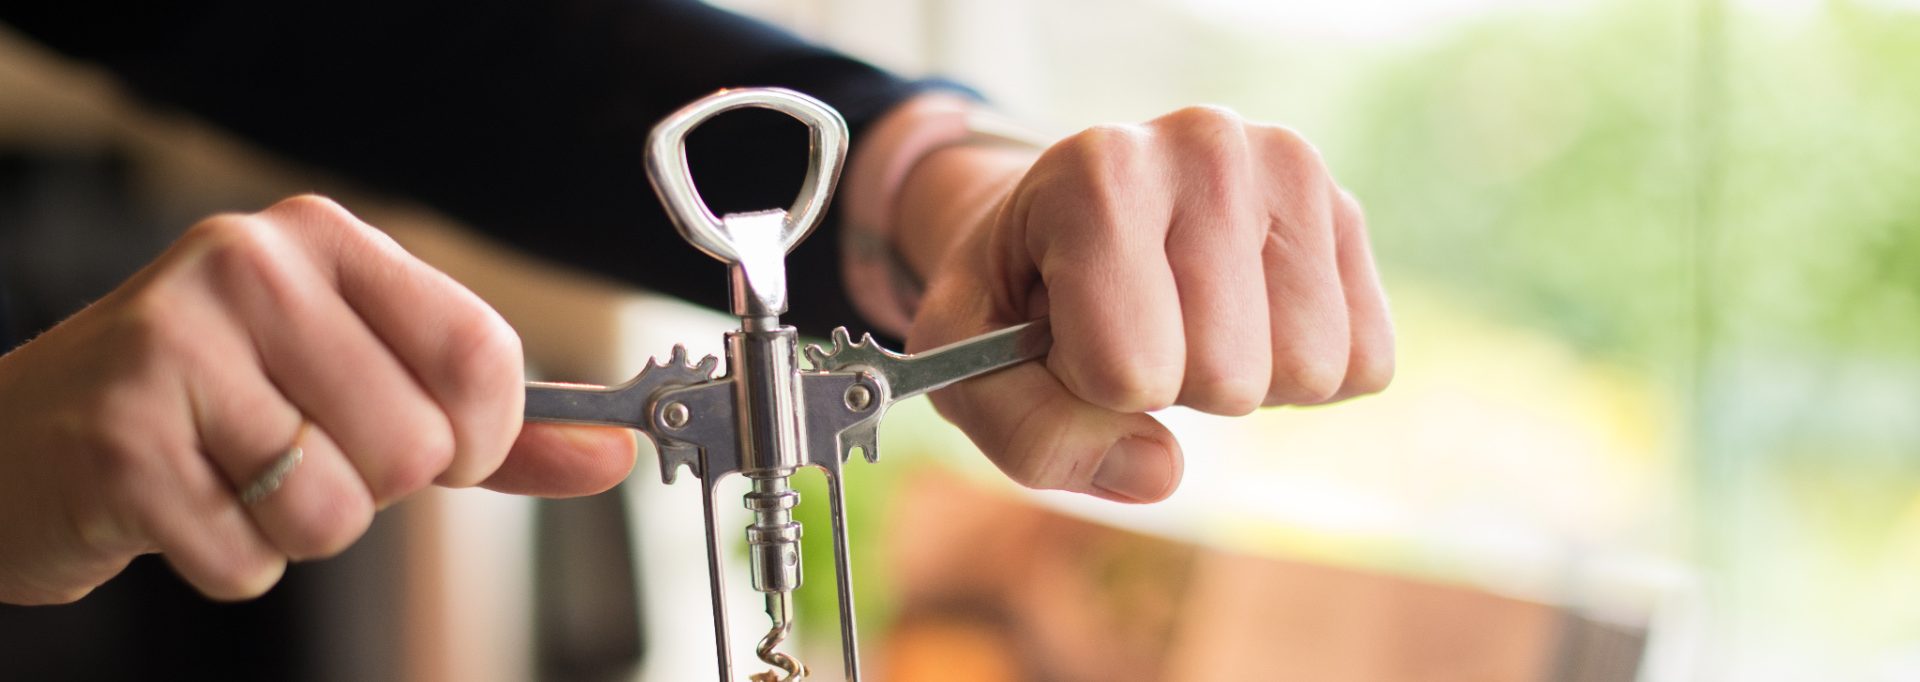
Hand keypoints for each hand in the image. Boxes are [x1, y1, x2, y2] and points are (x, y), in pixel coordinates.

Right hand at [0, 195, 633, 604]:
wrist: (27, 437)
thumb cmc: (214, 406)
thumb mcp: (360, 384)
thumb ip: (493, 425)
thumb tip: (612, 453)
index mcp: (325, 241)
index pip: (482, 353)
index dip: (481, 435)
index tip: (443, 448)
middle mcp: (250, 267)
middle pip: (416, 445)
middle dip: (376, 487)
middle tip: (299, 454)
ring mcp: (175, 346)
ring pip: (338, 510)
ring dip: (298, 528)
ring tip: (237, 476)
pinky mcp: (121, 440)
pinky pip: (251, 559)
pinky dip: (230, 561)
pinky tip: (185, 505)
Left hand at [898, 106, 1393, 502]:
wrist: (1067, 211)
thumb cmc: (1019, 292)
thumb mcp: (970, 363)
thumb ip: (1031, 433)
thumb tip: (1160, 471)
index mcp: (1097, 173)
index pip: (1131, 371)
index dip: (1092, 388)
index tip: (1067, 330)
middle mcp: (1205, 146)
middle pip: (1228, 379)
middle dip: (1172, 387)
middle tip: (1133, 324)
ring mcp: (1288, 169)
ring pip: (1309, 372)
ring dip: (1244, 382)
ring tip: (1186, 318)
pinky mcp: (1346, 210)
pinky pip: (1365, 362)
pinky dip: (1302, 375)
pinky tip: (1246, 319)